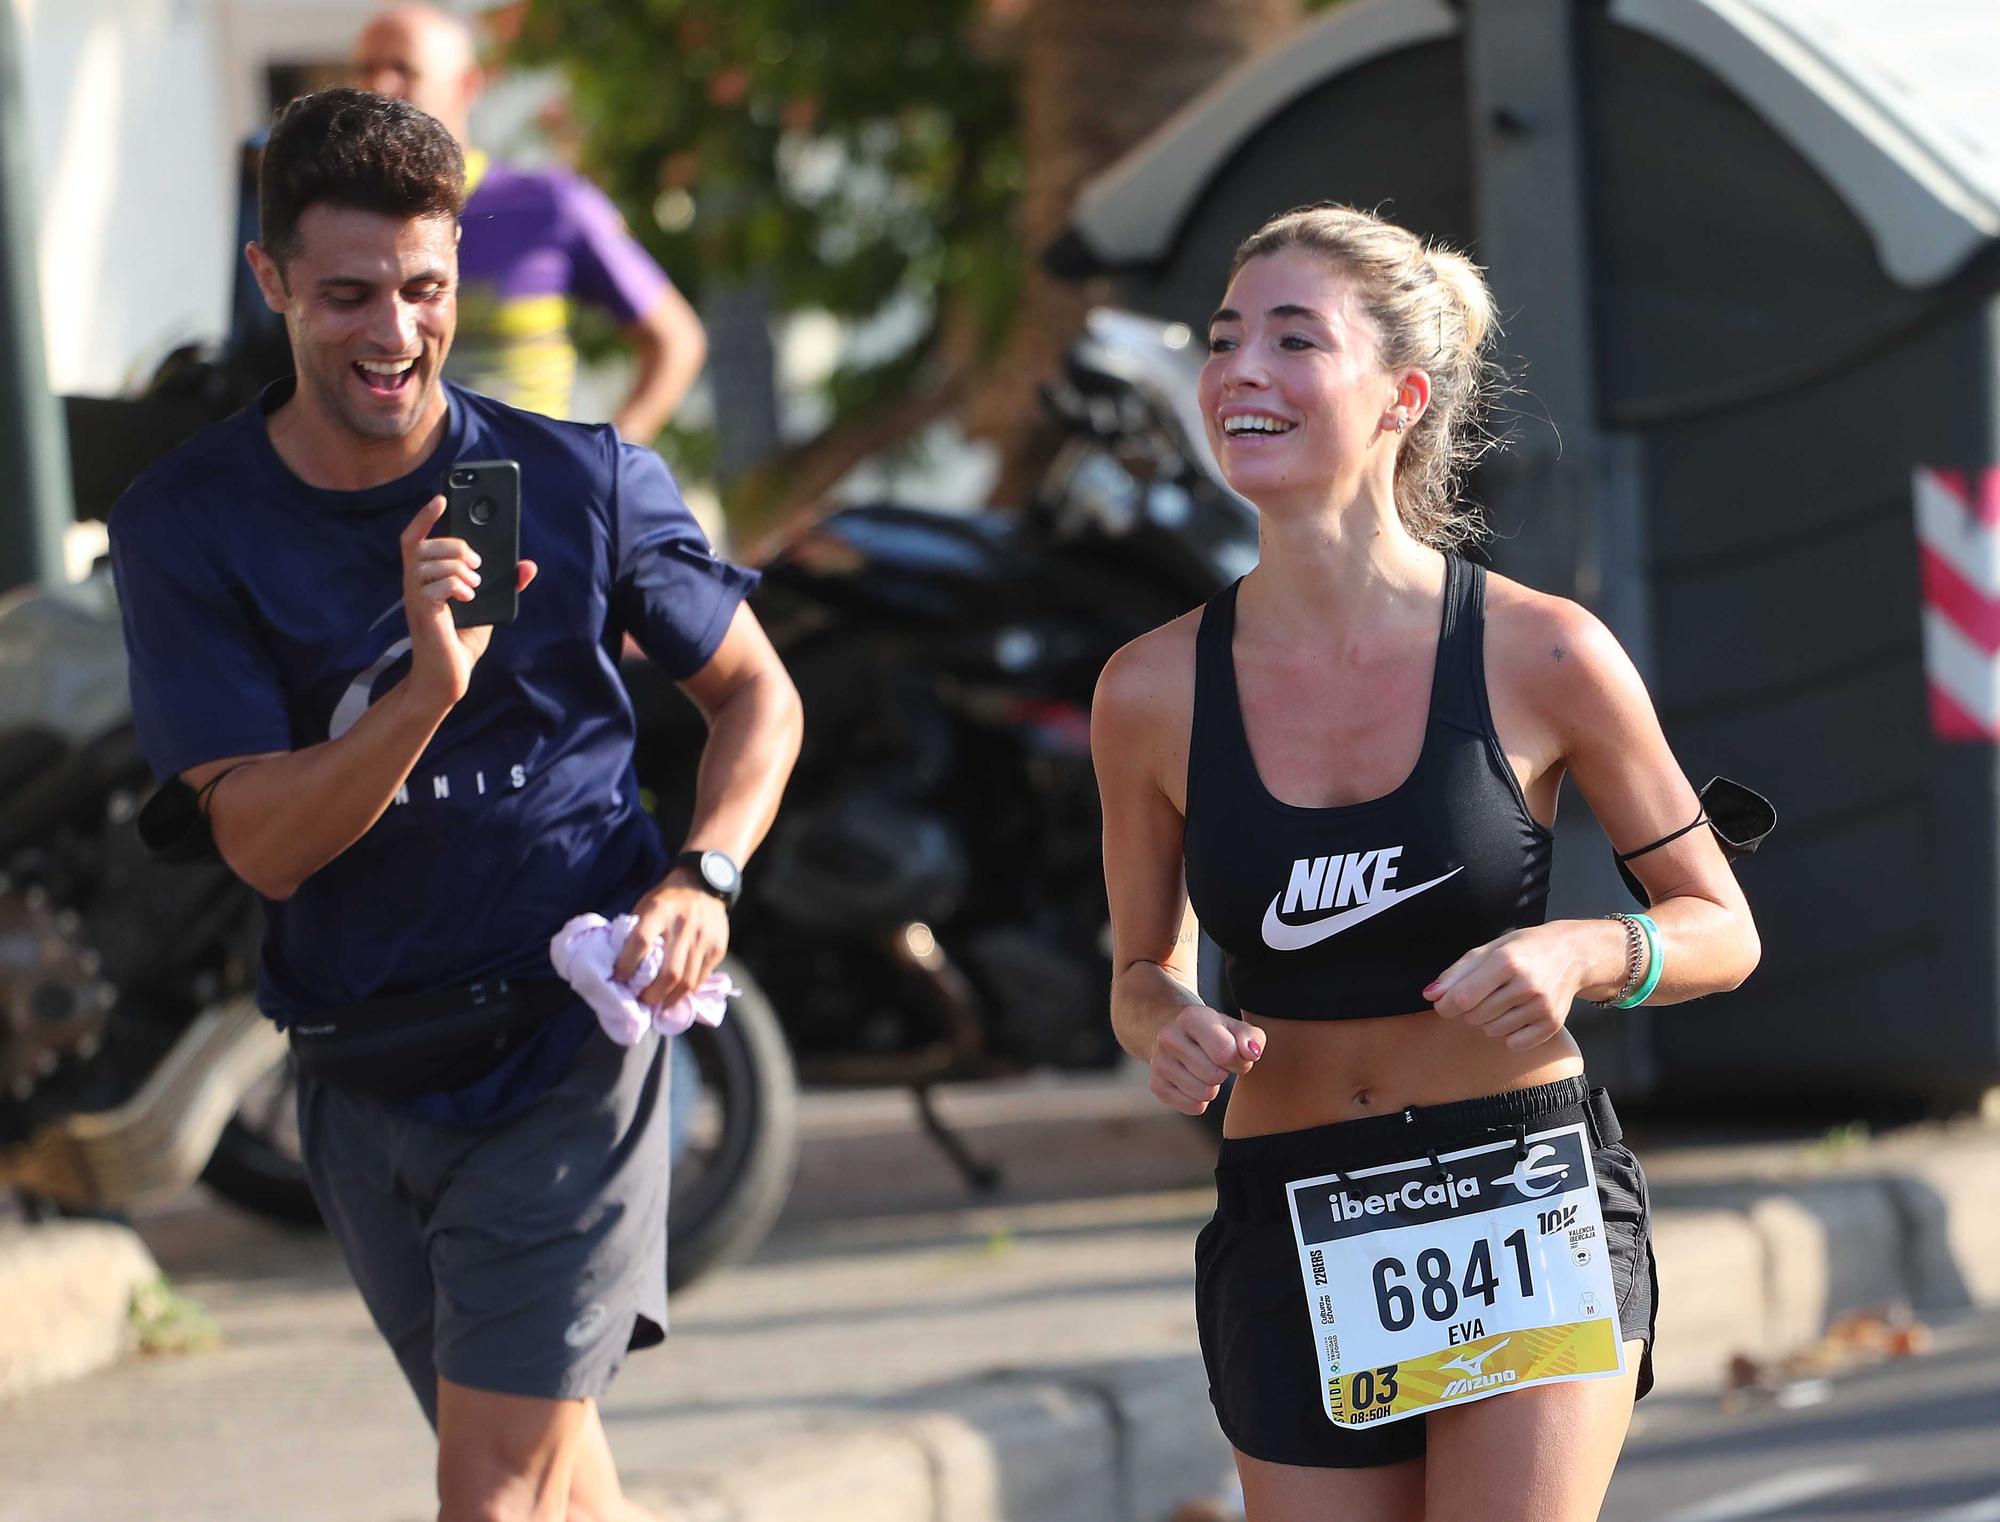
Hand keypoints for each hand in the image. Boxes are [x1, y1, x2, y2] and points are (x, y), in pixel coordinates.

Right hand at [399, 496, 537, 707]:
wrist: (449, 677)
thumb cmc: (461, 641)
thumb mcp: (488, 607)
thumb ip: (503, 585)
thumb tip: (527, 565)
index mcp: (426, 578)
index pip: (415, 538)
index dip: (425, 516)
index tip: (443, 497)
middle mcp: (415, 585)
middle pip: (422, 545)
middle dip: (455, 546)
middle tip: (477, 564)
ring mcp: (416, 599)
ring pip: (428, 562)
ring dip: (458, 567)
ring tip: (474, 585)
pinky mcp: (422, 615)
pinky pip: (435, 586)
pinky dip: (456, 585)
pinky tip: (469, 597)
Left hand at [614, 878, 729, 1011]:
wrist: (705, 885)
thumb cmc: (667, 900)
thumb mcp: (646, 906)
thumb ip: (635, 932)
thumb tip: (620, 967)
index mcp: (659, 911)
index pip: (640, 943)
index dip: (627, 965)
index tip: (619, 978)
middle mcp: (684, 925)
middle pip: (669, 972)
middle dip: (653, 994)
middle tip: (642, 1000)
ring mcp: (704, 938)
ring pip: (687, 981)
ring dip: (670, 999)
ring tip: (659, 1004)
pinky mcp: (718, 948)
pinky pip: (701, 978)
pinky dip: (687, 991)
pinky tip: (676, 994)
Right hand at [1149, 1003, 1265, 1115]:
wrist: (1173, 1032)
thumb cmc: (1212, 1032)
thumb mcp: (1234, 1027)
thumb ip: (1251, 1037)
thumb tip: (1252, 1053)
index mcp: (1192, 1017)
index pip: (1225, 1053)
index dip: (1238, 1060)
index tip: (1234, 1054)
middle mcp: (1169, 1038)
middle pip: (1214, 1076)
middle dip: (1224, 1073)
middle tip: (1218, 1063)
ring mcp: (1159, 1062)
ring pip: (1204, 1094)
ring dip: (1213, 1087)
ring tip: (1206, 1071)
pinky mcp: (1157, 1085)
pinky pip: (1193, 1107)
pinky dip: (1201, 1100)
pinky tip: (1195, 1082)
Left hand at [1425, 923, 1594, 1050]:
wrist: (1572, 954)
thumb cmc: (1524, 949)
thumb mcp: (1489, 949)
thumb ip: (1457, 972)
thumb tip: (1430, 995)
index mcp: (1507, 961)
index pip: (1464, 997)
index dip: (1446, 1005)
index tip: (1445, 1003)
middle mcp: (1527, 985)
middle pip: (1475, 1016)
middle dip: (1471, 1009)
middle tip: (1486, 993)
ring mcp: (1542, 1006)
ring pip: (1492, 1031)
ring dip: (1489, 1020)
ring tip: (1504, 1000)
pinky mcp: (1552, 1024)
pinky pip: (1514, 1043)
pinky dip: (1509, 1034)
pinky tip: (1517, 1014)